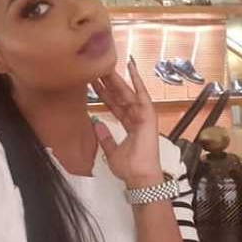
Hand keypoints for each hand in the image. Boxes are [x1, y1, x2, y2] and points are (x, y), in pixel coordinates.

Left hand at [91, 58, 162, 187]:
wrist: (139, 177)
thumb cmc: (130, 169)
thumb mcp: (111, 151)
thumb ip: (105, 137)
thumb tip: (97, 123)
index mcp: (129, 126)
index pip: (114, 105)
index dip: (103, 93)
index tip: (93, 82)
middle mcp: (136, 118)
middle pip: (120, 96)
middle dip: (109, 83)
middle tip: (97, 67)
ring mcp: (143, 116)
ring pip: (128, 93)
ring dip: (119, 79)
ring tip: (107, 64)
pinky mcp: (149, 116)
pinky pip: (142, 94)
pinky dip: (137, 80)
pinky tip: (131, 66)